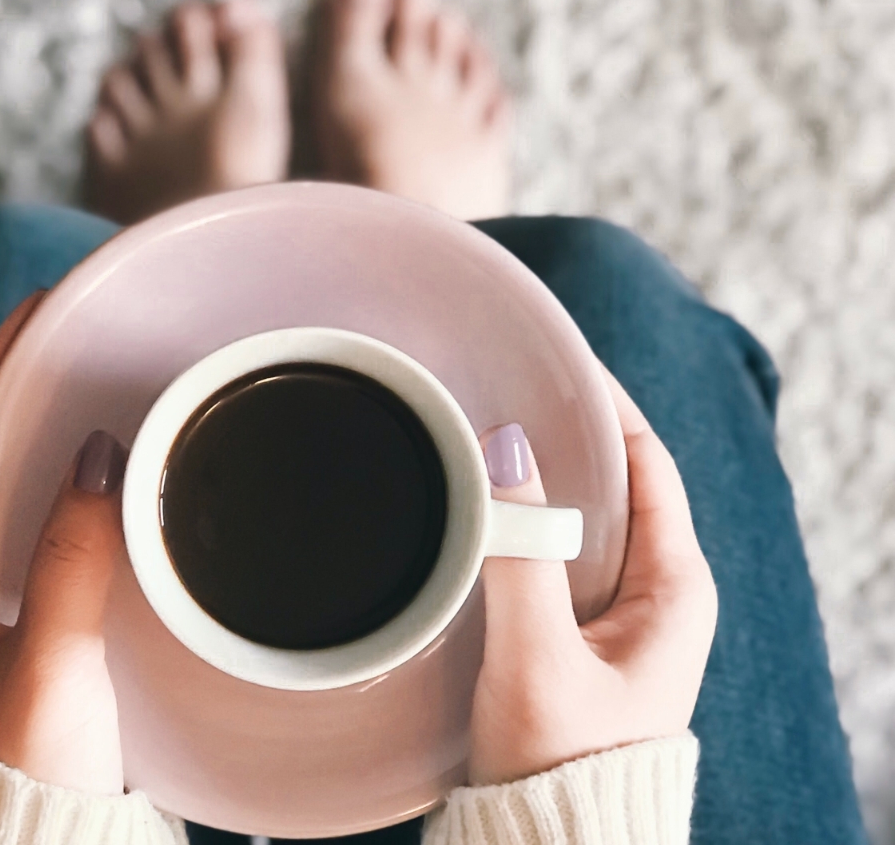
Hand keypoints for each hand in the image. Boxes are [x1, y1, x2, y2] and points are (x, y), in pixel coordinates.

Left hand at [0, 292, 129, 794]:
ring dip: (44, 438)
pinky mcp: (33, 626)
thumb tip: (98, 457)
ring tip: (92, 384)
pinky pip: (44, 531)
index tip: (30, 319)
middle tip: (68, 337)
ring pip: (9, 495)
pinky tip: (111, 476)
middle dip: (14, 394)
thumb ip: (72, 562)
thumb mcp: (52, 666)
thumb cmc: (34, 772)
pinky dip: (72, 489)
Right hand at [468, 368, 717, 784]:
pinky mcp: (577, 634)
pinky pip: (555, 553)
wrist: (550, 842)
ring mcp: (616, 614)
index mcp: (674, 589)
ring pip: (581, 517)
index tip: (556, 360)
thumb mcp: (538, 656)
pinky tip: (482, 510)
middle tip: (504, 389)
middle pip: (615, 482)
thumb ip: (522, 555)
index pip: (649, 463)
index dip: (607, 404)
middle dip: (565, 433)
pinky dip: (523, 522)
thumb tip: (507, 449)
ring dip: (540, 477)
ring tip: (485, 434)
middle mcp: (654, 592)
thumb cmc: (559, 762)